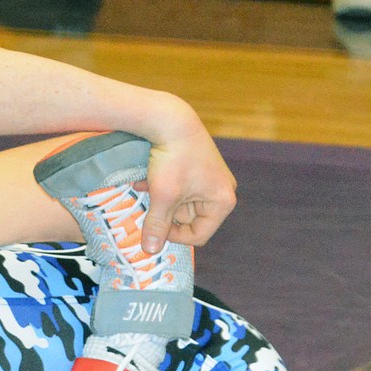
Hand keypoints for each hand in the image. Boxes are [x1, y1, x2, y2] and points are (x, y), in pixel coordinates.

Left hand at [141, 123, 237, 253]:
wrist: (170, 118)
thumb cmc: (172, 159)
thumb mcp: (163, 196)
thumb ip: (157, 225)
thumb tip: (150, 251)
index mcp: (222, 201)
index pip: (198, 235)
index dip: (174, 236)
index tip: (154, 226)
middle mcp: (222, 191)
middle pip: (190, 219)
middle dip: (166, 213)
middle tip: (150, 204)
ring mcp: (211, 179)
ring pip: (181, 203)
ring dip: (161, 200)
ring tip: (148, 187)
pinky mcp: (199, 168)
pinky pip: (180, 188)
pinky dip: (163, 187)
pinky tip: (148, 178)